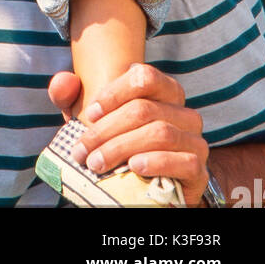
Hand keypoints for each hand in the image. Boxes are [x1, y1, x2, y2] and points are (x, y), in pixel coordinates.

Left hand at [48, 65, 208, 206]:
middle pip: (145, 109)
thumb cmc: (115, 144)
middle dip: (106, 130)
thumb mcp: (89, 120)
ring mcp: (195, 140)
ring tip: (97, 164)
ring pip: (161, 133)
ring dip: (122, 148)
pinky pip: (185, 161)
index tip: (90, 113)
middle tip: (82, 151)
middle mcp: (183, 112)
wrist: (145, 186)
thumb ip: (70, 95)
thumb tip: (65, 80)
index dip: (114, 93)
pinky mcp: (199, 169)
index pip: (143, 76)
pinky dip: (156, 162)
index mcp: (162, 91)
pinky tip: (134, 167)